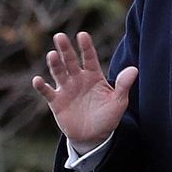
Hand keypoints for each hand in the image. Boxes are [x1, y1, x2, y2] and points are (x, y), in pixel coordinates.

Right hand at [31, 31, 136, 151]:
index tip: (82, 35)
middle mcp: (78, 79)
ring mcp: (66, 89)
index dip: (86, 47)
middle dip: (65, 49)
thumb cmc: (108, 116)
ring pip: (58, 73)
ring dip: (54, 64)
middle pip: (70, 61)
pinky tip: (37, 80)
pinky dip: (41, 86)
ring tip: (52, 55)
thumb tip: (134, 69)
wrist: (94, 136)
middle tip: (60, 36)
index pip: (89, 58)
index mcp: (94, 76)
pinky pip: (47, 92)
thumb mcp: (118, 101)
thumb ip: (123, 85)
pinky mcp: (56, 101)